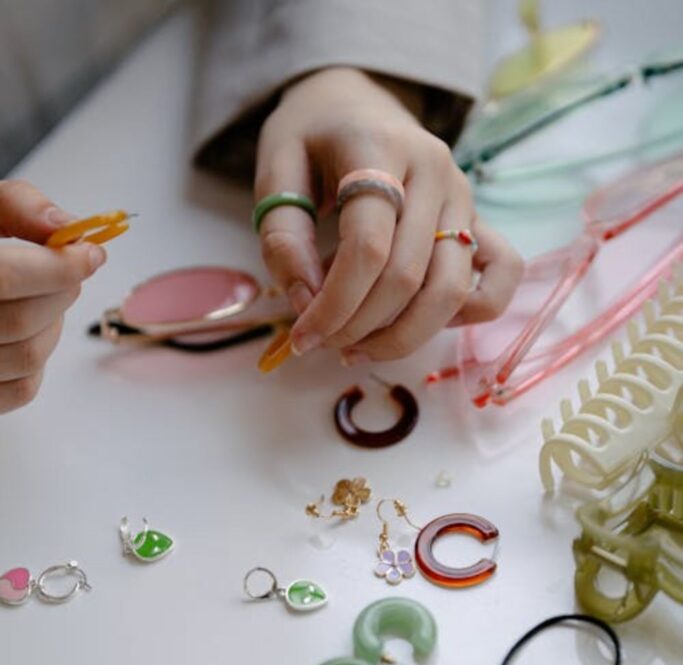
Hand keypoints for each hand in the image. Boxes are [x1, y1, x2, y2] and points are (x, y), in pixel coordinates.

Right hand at [0, 180, 105, 412]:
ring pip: (28, 359)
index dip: (57, 268)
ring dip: (53, 326)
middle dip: (60, 293)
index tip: (90, 254)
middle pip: (21, 321)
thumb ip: (18, 206)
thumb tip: (66, 227)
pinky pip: (22, 389)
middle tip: (67, 272)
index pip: (4, 278)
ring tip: (42, 299)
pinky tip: (27, 332)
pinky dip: (39, 361)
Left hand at [254, 68, 521, 364]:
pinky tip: (418, 322)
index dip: (334, 304)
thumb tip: (307, 301)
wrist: (354, 99)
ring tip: (357, 346)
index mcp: (380, 147)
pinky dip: (467, 314)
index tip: (302, 337)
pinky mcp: (479, 218)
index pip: (368, 246)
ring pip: (450, 291)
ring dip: (402, 336)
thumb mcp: (276, 169)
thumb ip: (284, 235)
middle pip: (407, 277)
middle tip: (321, 341)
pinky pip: (501, 274)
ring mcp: (464, 196)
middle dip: (358, 325)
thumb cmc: (312, 137)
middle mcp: (434, 171)